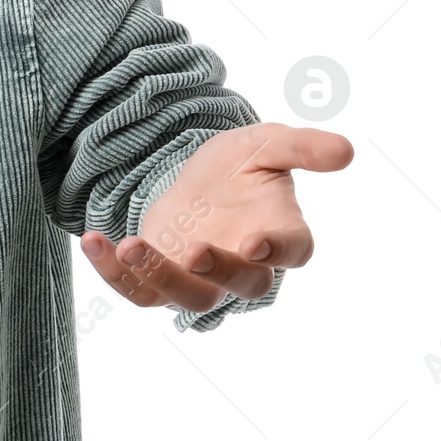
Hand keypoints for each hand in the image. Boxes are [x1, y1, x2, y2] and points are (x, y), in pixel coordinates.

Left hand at [78, 122, 353, 314]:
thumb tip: (346, 149)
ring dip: (159, 276)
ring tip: (131, 246)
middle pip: (242, 286)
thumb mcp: (266, 144)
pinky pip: (139, 290)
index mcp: (281, 233)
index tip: (256, 244)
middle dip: (218, 272)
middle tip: (193, 251)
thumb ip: (301, 146)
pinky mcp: (161, 278)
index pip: (291, 251)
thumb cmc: (240, 166)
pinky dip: (114, 272)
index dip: (277, 250)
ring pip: (188, 296)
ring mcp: (202, 278)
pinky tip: (94, 241)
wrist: (195, 178)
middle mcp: (245, 265)